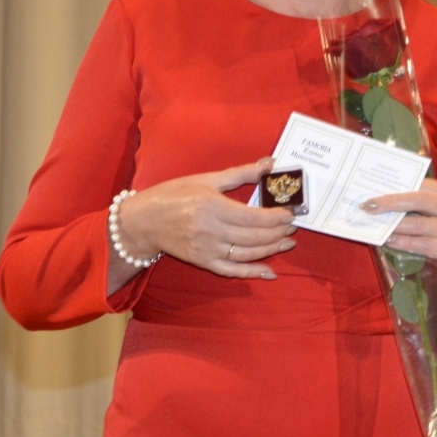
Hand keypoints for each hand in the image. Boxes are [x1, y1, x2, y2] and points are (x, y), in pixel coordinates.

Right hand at [109, 159, 294, 290]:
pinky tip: (269, 272)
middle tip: (293, 227)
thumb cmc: (173, 195)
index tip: (290, 214)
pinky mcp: (203, 262)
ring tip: (287, 243)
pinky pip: (232, 271)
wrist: (143, 221)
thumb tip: (270, 163)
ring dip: (271, 250)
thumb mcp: (206, 179)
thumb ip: (240, 174)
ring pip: (247, 254)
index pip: (252, 217)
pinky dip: (252, 273)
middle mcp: (210, 230)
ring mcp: (206, 249)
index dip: (275, 218)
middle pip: (253, 237)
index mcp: (212, 206)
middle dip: (277, 233)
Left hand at [362, 179, 436, 346]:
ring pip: (419, 224)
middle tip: (368, 205)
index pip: (423, 184)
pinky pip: (423, 245)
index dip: (398, 185)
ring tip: (376, 224)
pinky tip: (390, 241)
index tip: (375, 187)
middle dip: (391, 201)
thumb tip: (384, 199)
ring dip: (394, 224)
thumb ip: (420, 205)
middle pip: (420, 199)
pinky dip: (404, 242)